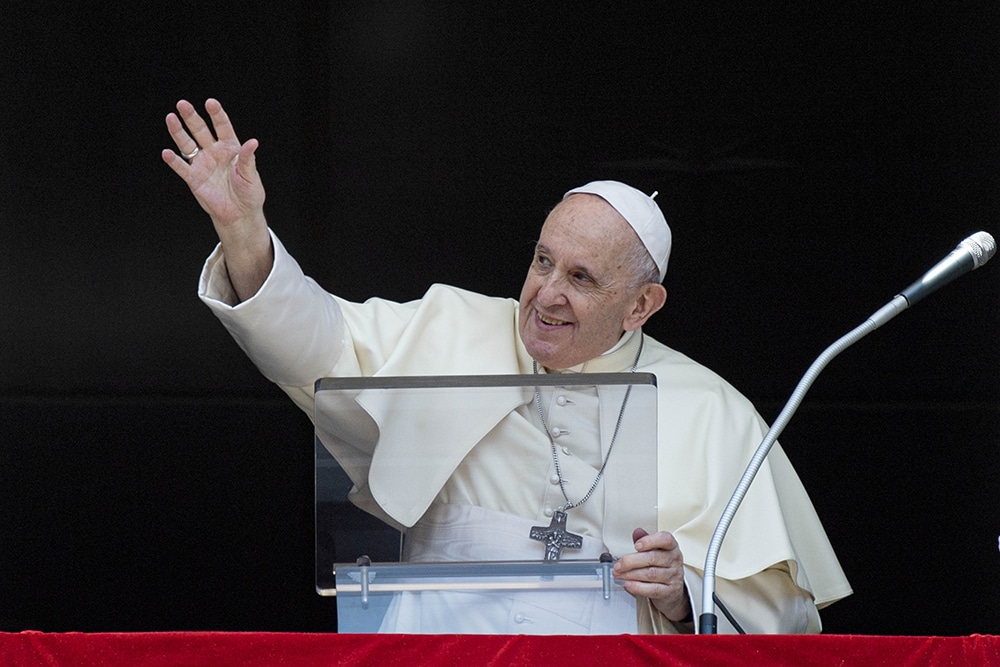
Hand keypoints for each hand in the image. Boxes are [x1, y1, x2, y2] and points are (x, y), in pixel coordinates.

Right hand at [162, 99, 271, 300]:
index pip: (223, 126)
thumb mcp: (251, 175)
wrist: (240, 214)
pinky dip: (174, 161)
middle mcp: (214, 152)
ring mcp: (202, 164)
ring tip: (170, 118)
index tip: (211, 103)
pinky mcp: (194, 178)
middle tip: (182, 104)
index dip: (217, 114)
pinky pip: (181, 167)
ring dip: (178, 132)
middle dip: (192, 117)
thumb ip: (248, 159)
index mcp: (231, 147)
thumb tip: (253, 142)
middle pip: (201, 130)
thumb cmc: (249, 193)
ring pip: (188, 144)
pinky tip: (167, 153)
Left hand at [613, 527, 691, 623]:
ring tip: (619, 574)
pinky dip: (638, 587)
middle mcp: (674, 561)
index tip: (636, 545)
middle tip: (618, 565)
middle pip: (653, 558)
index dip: (650, 541)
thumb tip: (637, 532)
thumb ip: (645, 541)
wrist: (672, 590)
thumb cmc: (662, 566)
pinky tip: (628, 584)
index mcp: (671, 547)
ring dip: (631, 574)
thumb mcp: (656, 551)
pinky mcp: (669, 591)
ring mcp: (673, 576)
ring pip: (651, 574)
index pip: (665, 539)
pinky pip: (652, 589)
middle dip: (631, 561)